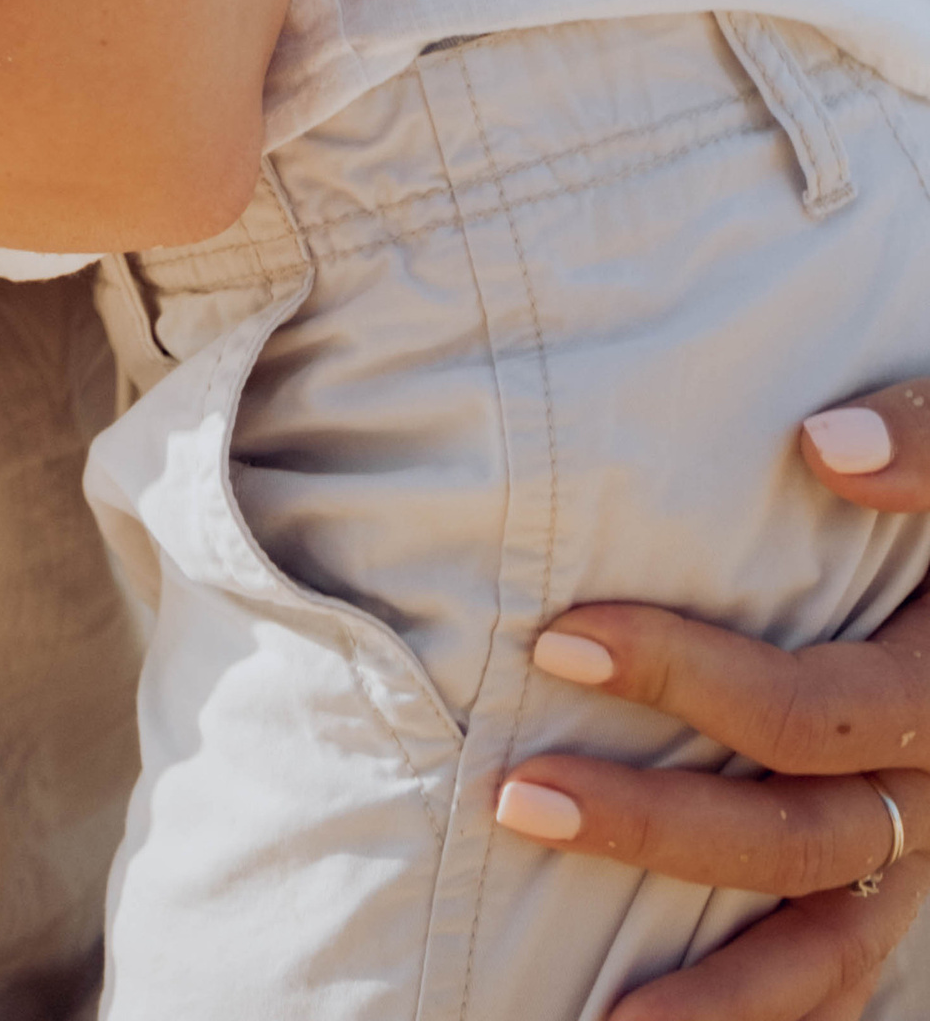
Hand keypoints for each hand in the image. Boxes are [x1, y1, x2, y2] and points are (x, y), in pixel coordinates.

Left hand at [498, 383, 929, 1014]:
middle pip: (794, 838)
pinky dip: (759, 1019)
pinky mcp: (894, 888)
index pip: (810, 709)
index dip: (688, 680)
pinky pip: (837, 982)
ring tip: (594, 1014)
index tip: (557, 643)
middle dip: (651, 825)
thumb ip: (919, 440)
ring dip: (711, 989)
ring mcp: (918, 852)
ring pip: (824, 953)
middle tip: (513, 796)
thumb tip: (829, 444)